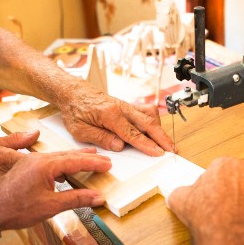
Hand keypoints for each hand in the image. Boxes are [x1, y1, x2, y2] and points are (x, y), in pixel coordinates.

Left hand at [0, 149, 111, 229]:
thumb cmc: (16, 209)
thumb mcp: (51, 206)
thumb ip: (76, 199)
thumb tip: (98, 197)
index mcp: (45, 165)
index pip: (76, 161)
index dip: (94, 164)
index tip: (108, 164)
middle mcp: (38, 159)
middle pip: (68, 155)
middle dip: (87, 157)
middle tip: (104, 158)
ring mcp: (30, 162)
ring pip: (58, 157)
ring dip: (74, 159)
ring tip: (89, 158)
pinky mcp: (25, 168)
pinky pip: (48, 161)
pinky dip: (62, 164)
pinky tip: (65, 170)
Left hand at [57, 80, 173, 155]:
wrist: (71, 92)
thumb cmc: (74, 110)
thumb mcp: (80, 130)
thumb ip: (101, 138)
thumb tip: (120, 146)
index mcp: (109, 114)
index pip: (132, 133)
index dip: (147, 144)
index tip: (158, 152)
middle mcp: (121, 107)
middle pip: (147, 122)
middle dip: (161, 137)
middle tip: (171, 149)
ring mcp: (125, 105)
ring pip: (149, 115)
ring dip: (159, 128)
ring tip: (165, 142)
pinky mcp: (126, 105)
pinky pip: (144, 111)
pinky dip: (152, 121)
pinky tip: (154, 130)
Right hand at [167, 157, 243, 242]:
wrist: (226, 234)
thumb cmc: (206, 216)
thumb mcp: (180, 200)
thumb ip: (180, 193)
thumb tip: (176, 196)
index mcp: (222, 165)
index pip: (220, 166)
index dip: (216, 179)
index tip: (213, 190)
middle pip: (243, 170)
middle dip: (238, 181)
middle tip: (229, 196)